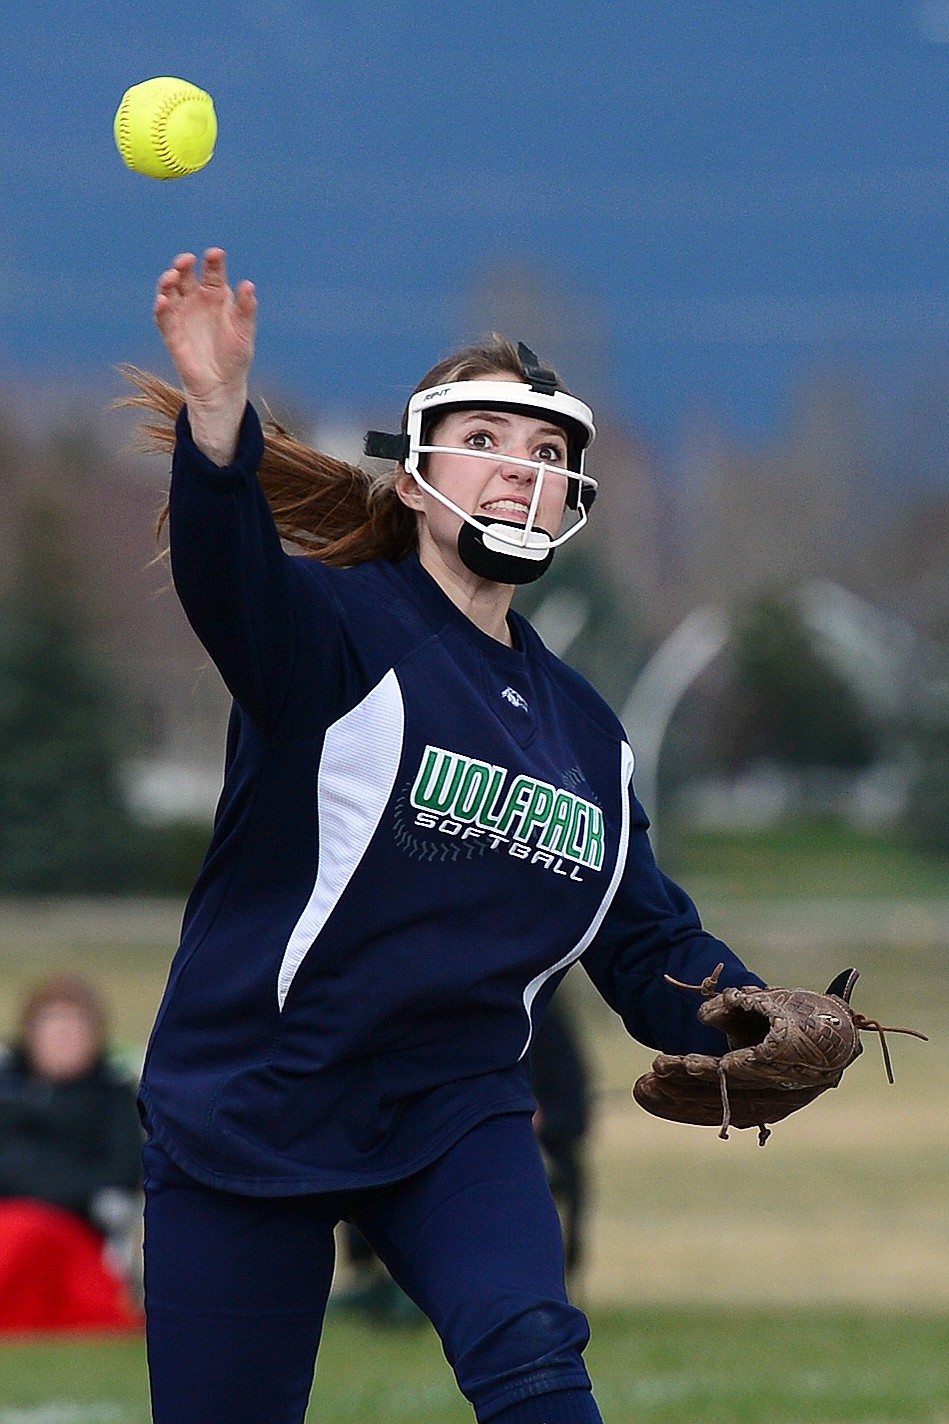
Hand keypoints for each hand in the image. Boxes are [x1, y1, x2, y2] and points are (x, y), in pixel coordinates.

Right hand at [154, 247, 256, 463]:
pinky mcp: (171, 332)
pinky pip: (163, 317)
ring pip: (170, 291)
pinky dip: (161, 308)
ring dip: (168, 282)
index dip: (213, 261)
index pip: (213, 271)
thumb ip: (246, 309)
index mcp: (217, 295)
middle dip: (184, 265)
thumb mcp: (245, 332)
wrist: (222, 385)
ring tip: (172, 277)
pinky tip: (163, 301)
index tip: (216, 254)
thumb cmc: (236, 356)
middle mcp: (196, 300)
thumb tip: (248, 285)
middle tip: (187, 260)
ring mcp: (182, 314)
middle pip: (186, 275)